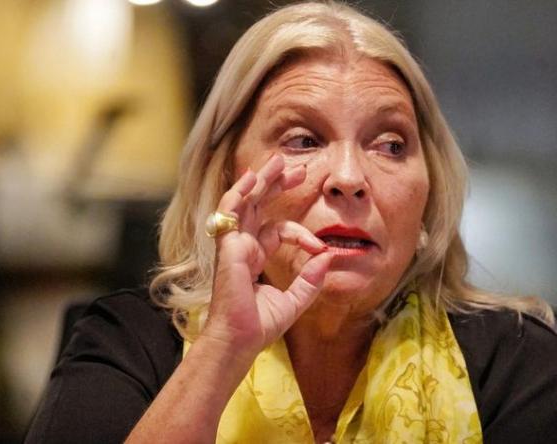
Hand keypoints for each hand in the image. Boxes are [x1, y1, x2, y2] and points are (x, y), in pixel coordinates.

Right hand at [202, 154, 331, 356]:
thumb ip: (310, 280)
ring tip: (278, 161)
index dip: (301, 232)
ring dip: (261, 180)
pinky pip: (230, 212)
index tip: (320, 245)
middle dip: (277, 185)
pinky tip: (253, 178)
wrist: (240, 340)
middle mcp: (243, 246)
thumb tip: (328, 257)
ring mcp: (233, 244)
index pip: (278, 230)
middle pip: (258, 205)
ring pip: (244, 202)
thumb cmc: (260, 325)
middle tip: (297, 169)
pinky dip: (240, 193)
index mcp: (255, 256)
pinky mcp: (228, 247)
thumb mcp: (294, 301)